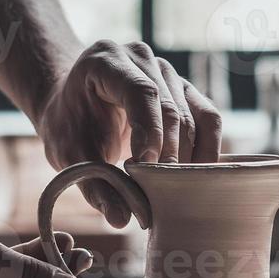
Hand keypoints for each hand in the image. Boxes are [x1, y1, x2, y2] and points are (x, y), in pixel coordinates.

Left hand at [36, 40, 222, 226]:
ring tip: (174, 189)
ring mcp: (168, 71)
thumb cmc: (70, 126)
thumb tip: (121, 219)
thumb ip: (93, 183)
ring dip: (188, 158)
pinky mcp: (185, 91)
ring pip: (195, 117)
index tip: (145, 167)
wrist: (73, 104)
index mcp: (107, 60)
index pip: (141, 92)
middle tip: (160, 192)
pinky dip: (206, 151)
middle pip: (171, 108)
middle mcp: (142, 58)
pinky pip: (209, 119)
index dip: (150, 131)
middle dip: (169, 154)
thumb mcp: (70, 154)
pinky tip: (193, 176)